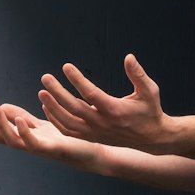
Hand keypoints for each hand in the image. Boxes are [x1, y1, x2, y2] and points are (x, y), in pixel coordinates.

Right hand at [0, 93, 99, 168]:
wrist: (92, 154)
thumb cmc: (67, 142)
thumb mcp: (41, 125)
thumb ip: (22, 117)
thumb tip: (0, 106)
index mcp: (25, 138)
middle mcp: (28, 146)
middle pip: (0, 136)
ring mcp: (39, 149)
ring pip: (12, 141)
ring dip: (1, 125)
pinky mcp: (53, 149)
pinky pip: (34, 144)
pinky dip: (24, 133)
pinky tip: (20, 121)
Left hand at [38, 53, 169, 153]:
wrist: (152, 138)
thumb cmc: (150, 110)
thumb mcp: (150, 90)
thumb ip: (138, 74)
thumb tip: (129, 57)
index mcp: (115, 110)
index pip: (91, 94)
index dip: (77, 80)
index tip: (66, 66)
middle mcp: (103, 123)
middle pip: (75, 108)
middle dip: (57, 92)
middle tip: (45, 77)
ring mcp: (96, 132)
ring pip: (68, 122)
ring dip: (53, 107)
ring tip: (43, 92)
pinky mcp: (92, 138)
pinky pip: (69, 132)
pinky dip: (57, 121)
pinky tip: (49, 107)